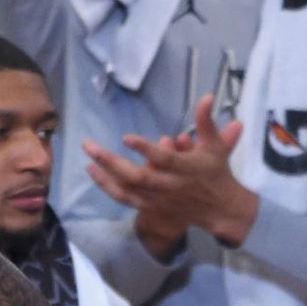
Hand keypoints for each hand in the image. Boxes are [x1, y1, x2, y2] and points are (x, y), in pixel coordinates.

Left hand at [83, 95, 258, 247]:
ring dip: (104, 175)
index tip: (126, 137)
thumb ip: (207, 121)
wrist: (219, 209)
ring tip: (87, 159)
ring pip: (126, 189)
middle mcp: (169, 185)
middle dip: (110, 162)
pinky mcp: (149, 206)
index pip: (164, 160)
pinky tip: (93, 172)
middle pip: (137, 176)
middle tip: (89, 146)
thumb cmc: (215, 171)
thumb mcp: (216, 145)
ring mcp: (157, 198)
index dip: (145, 149)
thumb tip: (207, 96)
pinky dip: (107, 186)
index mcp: (186, 168)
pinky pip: (124, 198)